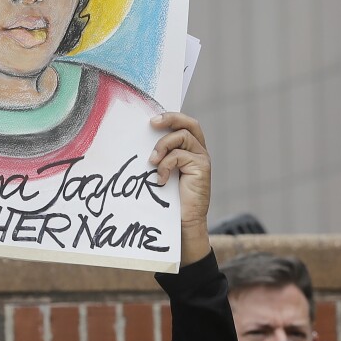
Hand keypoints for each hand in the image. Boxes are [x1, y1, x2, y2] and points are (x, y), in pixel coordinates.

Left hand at [148, 113, 210, 265]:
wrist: (183, 223)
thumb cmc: (169, 200)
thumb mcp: (161, 173)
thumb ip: (159, 157)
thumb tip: (137, 142)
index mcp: (190, 149)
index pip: (184, 124)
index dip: (170, 116)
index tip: (150, 119)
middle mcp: (199, 151)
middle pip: (189, 123)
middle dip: (171, 118)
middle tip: (152, 123)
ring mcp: (202, 159)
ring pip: (182, 136)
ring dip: (162, 146)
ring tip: (152, 162)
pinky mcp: (202, 168)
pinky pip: (180, 155)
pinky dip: (166, 165)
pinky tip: (160, 180)